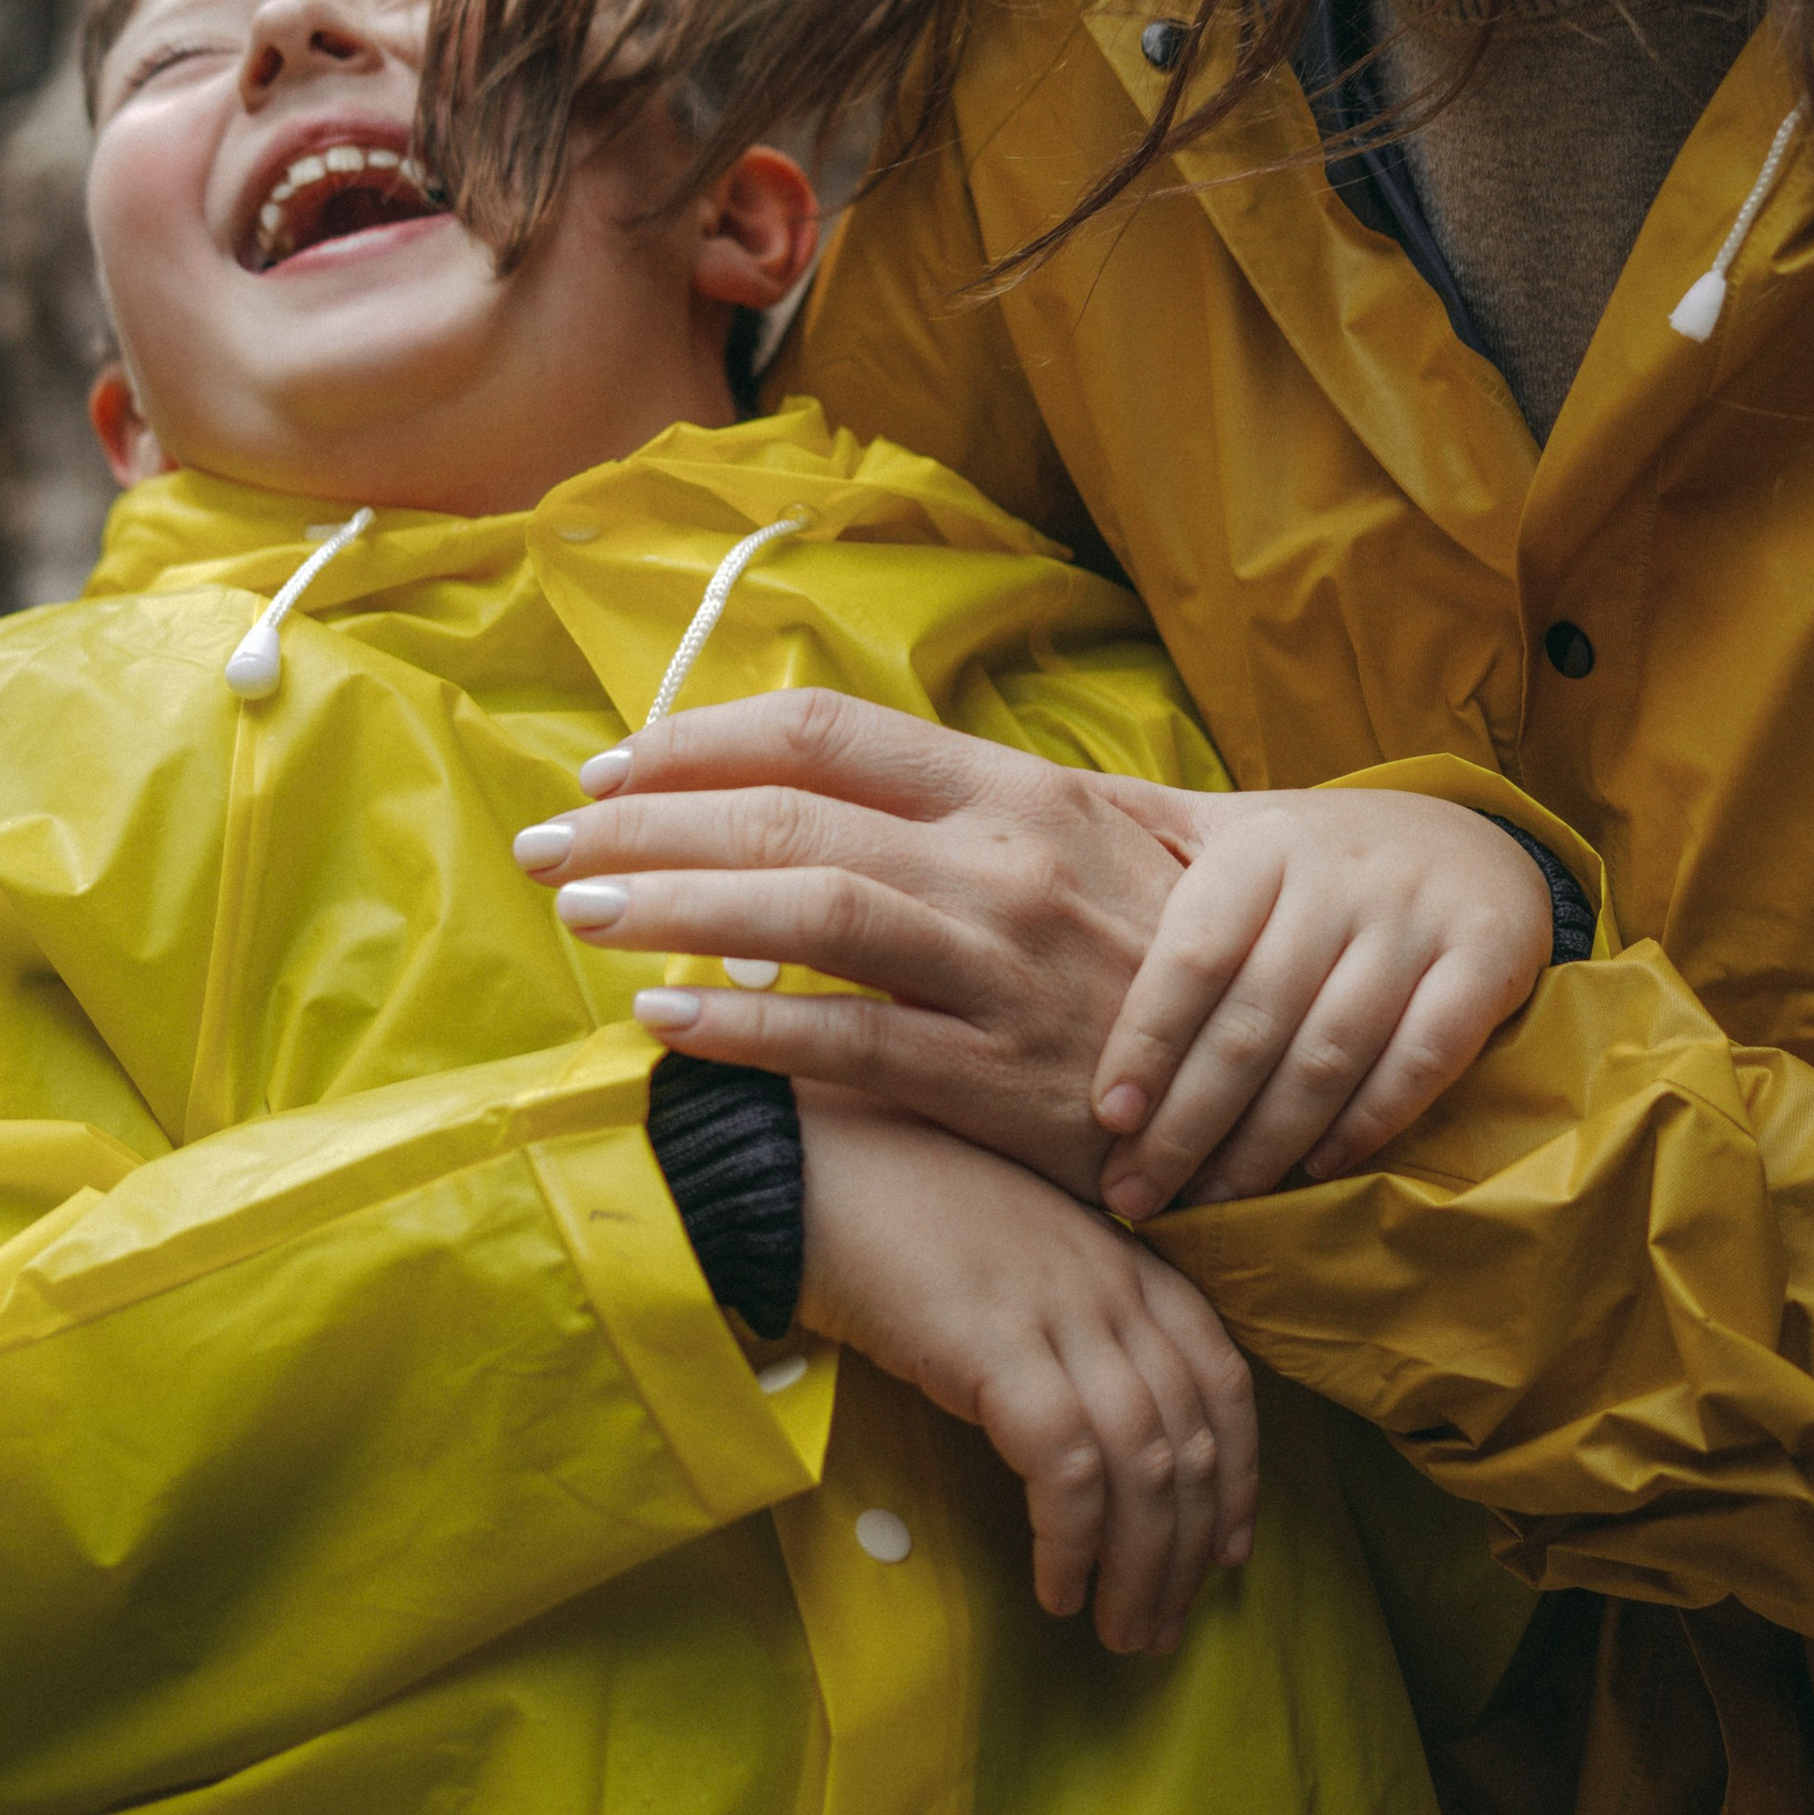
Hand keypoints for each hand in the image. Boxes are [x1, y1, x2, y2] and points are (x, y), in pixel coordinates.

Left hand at [521, 688, 1184, 1191]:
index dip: (702, 740)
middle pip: (790, 814)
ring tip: (576, 912)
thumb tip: (816, 787)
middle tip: (548, 840)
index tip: (615, 766)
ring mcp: (998, 971)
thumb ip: (958, 814)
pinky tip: (662, 1022)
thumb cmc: (1158, 957)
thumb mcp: (1080, 846)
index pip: (828, 733)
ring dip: (670, 906)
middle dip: (646, 822)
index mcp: (1015, 792)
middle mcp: (1002, 866)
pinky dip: (742, 1028)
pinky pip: (842, 1045)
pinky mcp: (994, 1081)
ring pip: (805, 911)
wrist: (1265, 1080)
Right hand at [794, 1085, 1256, 1653]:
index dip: (1239, 1473)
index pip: (1223, 1378)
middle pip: (1195, 1437)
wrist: (813, 1163)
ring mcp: (1058, 1313)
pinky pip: (1067, 1468)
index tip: (1228, 1551)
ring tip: (1121, 1630)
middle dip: (1192, 1547)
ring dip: (1141, 1567)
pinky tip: (1056, 1588)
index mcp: (1127, 1259)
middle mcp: (1111, 1284)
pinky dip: (1074, 1542)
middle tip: (1166, 1624)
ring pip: (1146, 1465)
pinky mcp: (996, 1348)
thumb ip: (1074, 1315)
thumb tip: (1104, 1433)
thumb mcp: (1019, 1256)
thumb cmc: (902, 1211)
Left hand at [1089, 788, 1553, 1219]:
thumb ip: (1129, 830)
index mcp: (1260, 845)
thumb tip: (994, 820)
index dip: (1149, 1035)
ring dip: (1266, 1143)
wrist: (1471, 840)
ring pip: (1332, 1051)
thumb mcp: (1224, 824)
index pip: (1196, 949)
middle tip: (1134, 1198)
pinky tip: (1312, 1173)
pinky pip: (1421, 1061)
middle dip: (1190, 1121)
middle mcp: (1340, 878)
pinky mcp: (1485, 964)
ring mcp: (1416, 921)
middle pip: (1255, 1018)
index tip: (1105, 1117)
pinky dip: (1366, 1124)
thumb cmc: (1310, 856)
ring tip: (1208, 1203)